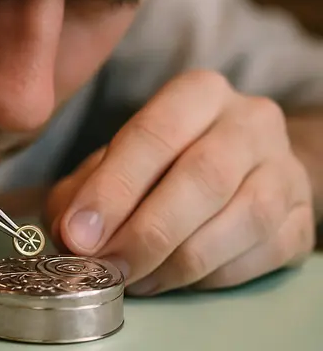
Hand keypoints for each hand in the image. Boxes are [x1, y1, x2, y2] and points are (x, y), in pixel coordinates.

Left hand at [45, 70, 314, 295]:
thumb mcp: (116, 158)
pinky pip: (261, 255)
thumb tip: (71, 232)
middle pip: (203, 177)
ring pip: (241, 219)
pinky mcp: (302, 219)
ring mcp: (285, 168)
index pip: (154, 133)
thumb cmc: (164, 163)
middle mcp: (250, 121)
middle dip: (146, 232)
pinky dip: (210, 277)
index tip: (79, 234)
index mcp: (198, 93)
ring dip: (178, 261)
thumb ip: (86, 188)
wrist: (243, 169)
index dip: (114, 188)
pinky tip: (172, 279)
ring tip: (134, 278)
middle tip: (105, 266)